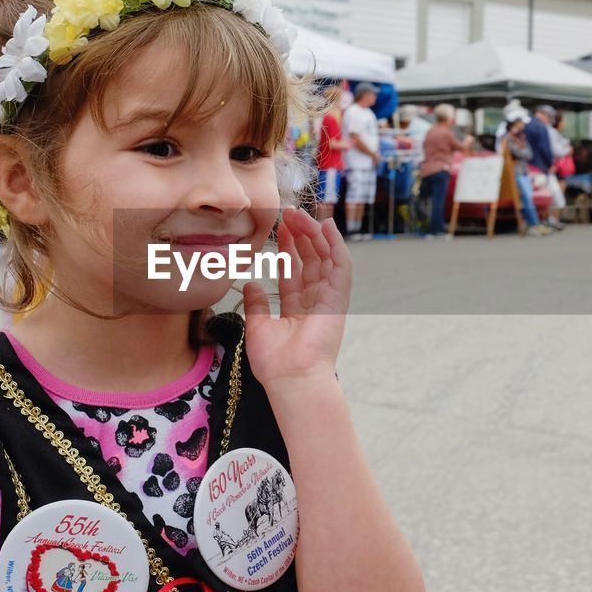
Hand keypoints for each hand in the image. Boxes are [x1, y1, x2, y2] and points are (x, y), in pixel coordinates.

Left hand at [243, 207, 351, 387]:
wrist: (291, 379)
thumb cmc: (275, 363)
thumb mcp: (257, 327)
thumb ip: (257, 304)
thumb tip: (250, 284)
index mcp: (298, 307)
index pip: (295, 269)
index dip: (288, 246)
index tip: (279, 225)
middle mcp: (316, 300)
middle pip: (311, 258)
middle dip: (300, 234)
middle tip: (288, 212)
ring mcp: (329, 298)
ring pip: (325, 257)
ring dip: (314, 233)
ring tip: (300, 214)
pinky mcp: (339, 299)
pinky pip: (341, 266)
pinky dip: (336, 245)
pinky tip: (327, 225)